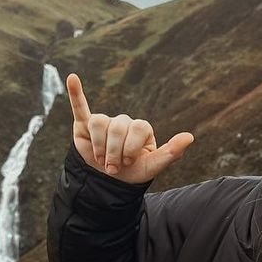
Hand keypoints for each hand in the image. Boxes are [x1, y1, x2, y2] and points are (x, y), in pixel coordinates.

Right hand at [67, 72, 194, 184]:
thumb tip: (190, 136)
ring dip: (99, 146)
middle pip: (116, 127)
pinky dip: (75, 94)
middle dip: (113, 152)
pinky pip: (80, 107)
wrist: (109, 182)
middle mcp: (123, 121)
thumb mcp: (153, 166)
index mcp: (140, 128)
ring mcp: (104, 122)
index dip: (130, 147)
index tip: (128, 162)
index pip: (137, 127)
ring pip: (99, 123)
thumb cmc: (133, 172)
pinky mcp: (85, 125)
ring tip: (101, 159)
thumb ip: (171, 152)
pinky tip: (72, 79)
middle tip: (113, 168)